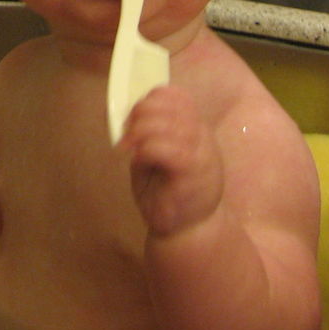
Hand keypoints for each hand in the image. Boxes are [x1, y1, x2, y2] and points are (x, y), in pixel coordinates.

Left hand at [120, 85, 224, 236]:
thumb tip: (130, 115)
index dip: (151, 99)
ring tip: (127, 149)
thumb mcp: (159, 156)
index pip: (178, 96)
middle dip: (139, 115)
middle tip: (126, 136)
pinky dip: (146, 150)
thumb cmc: (169, 194)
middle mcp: (203, 137)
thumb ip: (153, 133)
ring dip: (139, 132)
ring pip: (168, 124)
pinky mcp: (193, 174)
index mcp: (196, 129)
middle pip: (170, 105)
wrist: (188, 233)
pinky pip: (167, 149)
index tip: (132, 118)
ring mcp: (201, 155)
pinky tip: (137, 160)